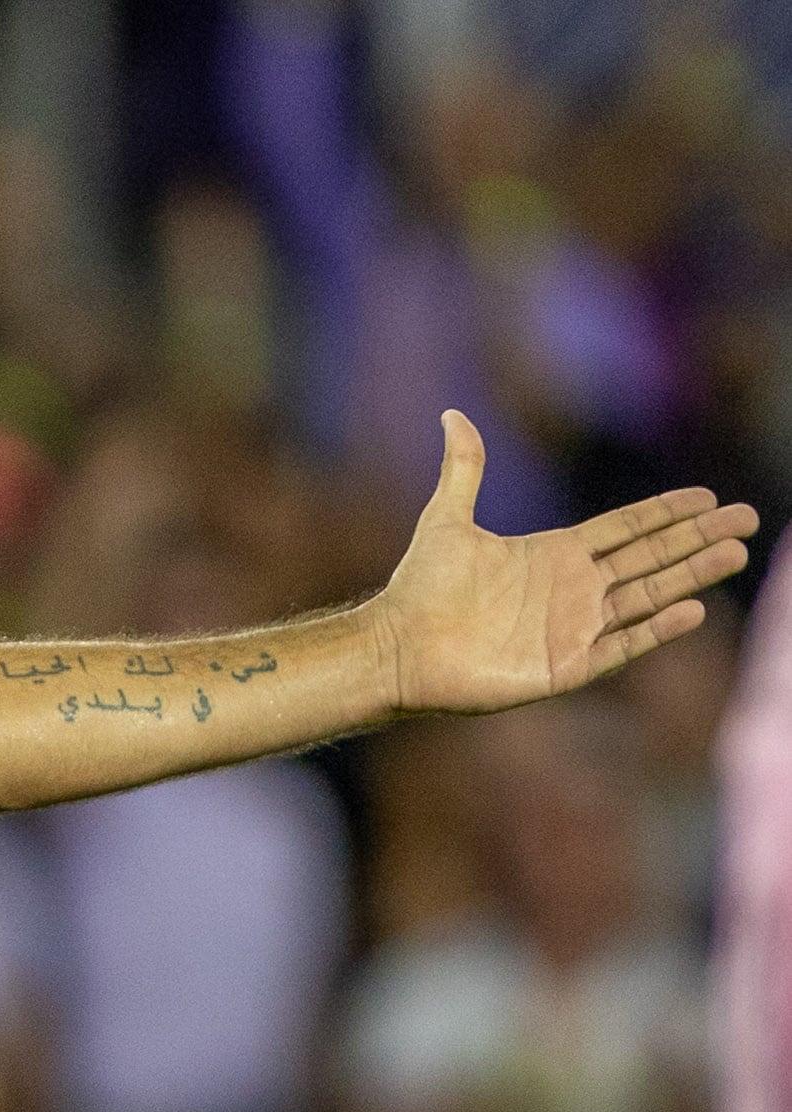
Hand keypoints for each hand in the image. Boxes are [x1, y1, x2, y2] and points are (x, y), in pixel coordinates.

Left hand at [380, 411, 756, 715]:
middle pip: (651, 558)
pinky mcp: (564, 667)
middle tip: (747, 519)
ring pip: (647, 597)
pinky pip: (621, 646)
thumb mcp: (446, 520)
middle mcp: (572, 590)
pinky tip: (692, 610)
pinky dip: (655, 630)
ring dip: (691, 577)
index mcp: (554, 554)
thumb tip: (453, 414)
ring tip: (734, 555)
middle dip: (698, 539)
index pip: (626, 529)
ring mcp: (572, 629)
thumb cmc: (418, 588)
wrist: (395, 648)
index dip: (666, 512)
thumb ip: (464, 468)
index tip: (708, 497)